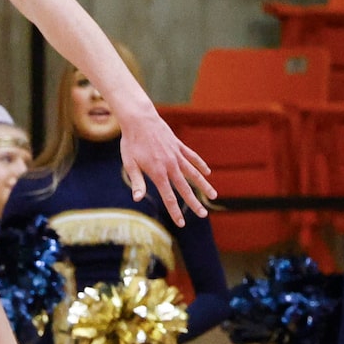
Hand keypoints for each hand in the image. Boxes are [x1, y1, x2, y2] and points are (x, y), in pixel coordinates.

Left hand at [119, 106, 213, 225]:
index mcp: (157, 173)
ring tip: (213, 196)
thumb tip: (137, 199)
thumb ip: (136, 181)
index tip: (181, 223)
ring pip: (194, 173)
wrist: (139, 119)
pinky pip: (193, 157)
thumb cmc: (131, 142)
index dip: (175, 211)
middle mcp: (170, 165)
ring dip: (204, 186)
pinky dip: (201, 165)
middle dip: (194, 203)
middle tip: (203, 215)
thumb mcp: (129, 163)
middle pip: (185, 188)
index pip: (168, 197)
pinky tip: (207, 172)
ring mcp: (177, 155)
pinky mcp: (179, 146)